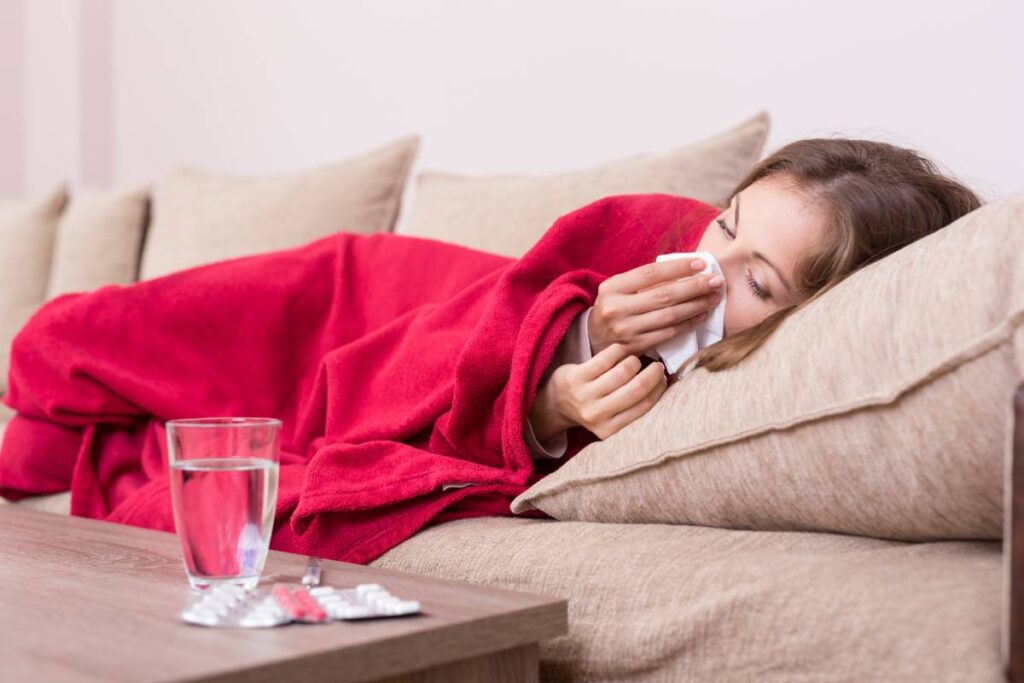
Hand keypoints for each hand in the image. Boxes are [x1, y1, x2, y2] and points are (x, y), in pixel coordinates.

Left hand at [529, 343, 667, 440]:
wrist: (556, 403)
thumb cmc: (593, 407)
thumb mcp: (611, 418)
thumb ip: (633, 407)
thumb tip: (666, 384)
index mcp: (609, 430)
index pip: (644, 406)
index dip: (659, 389)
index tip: (664, 379)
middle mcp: (597, 415)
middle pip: (636, 388)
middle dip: (653, 373)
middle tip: (657, 366)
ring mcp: (584, 395)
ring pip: (623, 371)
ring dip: (634, 362)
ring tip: (633, 362)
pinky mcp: (575, 376)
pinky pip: (606, 357)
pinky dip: (618, 351)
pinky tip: (620, 352)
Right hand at [588, 257, 722, 355]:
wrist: (593, 338)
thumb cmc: (614, 306)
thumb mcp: (619, 288)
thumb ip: (643, 280)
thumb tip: (686, 268)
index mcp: (612, 287)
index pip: (650, 273)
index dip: (678, 268)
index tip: (701, 263)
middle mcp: (617, 308)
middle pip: (664, 295)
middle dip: (695, 287)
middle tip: (716, 281)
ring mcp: (626, 330)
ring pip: (669, 316)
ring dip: (696, 306)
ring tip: (714, 297)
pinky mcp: (635, 346)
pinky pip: (668, 333)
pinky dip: (688, 323)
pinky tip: (701, 315)